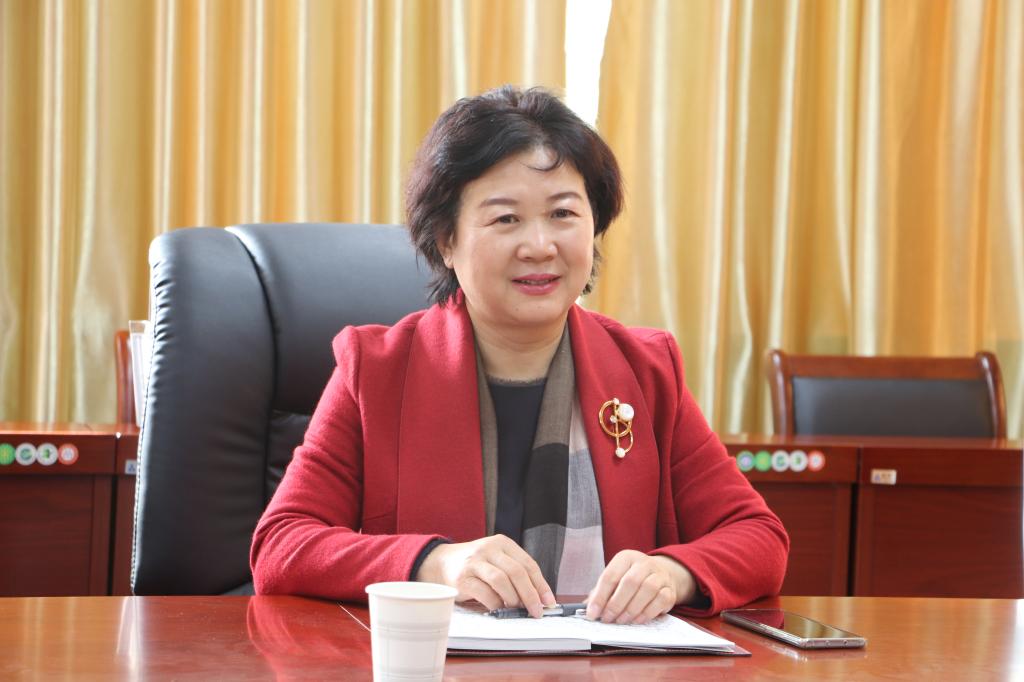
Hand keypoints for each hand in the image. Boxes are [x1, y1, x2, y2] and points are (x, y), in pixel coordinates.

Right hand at [415, 535, 555, 617]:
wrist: (441, 563)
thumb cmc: (476, 564)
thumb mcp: (496, 559)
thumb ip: (515, 572)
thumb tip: (538, 598)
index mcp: (502, 543)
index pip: (528, 564)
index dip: (540, 584)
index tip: (548, 601)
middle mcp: (488, 549)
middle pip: (517, 572)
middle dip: (530, 595)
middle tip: (536, 611)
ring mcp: (474, 563)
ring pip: (501, 581)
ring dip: (512, 600)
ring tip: (515, 609)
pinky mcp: (463, 578)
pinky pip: (485, 594)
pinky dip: (495, 605)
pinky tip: (498, 609)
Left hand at [585, 551, 695, 623]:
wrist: (661, 575)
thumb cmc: (631, 579)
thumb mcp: (615, 579)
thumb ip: (601, 592)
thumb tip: (588, 610)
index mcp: (626, 558)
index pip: (610, 575)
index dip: (600, 596)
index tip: (592, 613)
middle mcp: (644, 563)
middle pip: (630, 582)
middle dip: (616, 604)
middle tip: (607, 619)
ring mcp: (660, 575)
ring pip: (647, 590)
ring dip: (631, 609)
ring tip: (621, 621)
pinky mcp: (670, 590)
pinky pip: (660, 601)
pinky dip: (647, 613)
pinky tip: (636, 620)